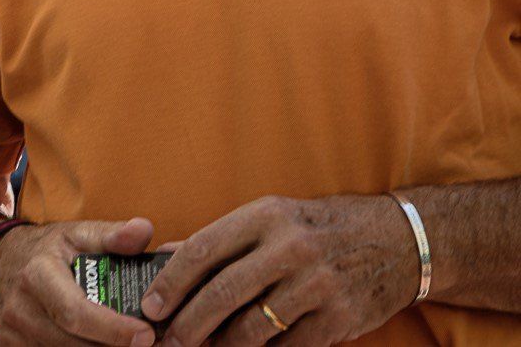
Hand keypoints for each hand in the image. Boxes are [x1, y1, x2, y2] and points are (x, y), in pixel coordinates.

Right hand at [0, 217, 158, 345]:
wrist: (2, 262)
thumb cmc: (48, 250)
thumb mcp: (77, 234)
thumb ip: (112, 235)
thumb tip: (144, 230)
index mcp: (37, 275)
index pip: (76, 313)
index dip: (113, 329)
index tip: (146, 334)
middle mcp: (20, 308)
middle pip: (75, 344)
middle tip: (149, 342)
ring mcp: (13, 333)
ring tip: (126, 343)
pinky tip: (100, 344)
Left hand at [142, 195, 414, 345]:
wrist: (398, 239)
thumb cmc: (318, 228)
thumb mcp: (273, 217)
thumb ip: (224, 241)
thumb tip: (166, 261)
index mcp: (265, 216)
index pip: (203, 250)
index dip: (171, 283)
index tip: (150, 307)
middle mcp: (290, 248)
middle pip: (223, 294)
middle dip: (188, 325)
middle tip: (169, 342)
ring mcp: (318, 284)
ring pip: (253, 328)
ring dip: (223, 346)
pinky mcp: (341, 317)